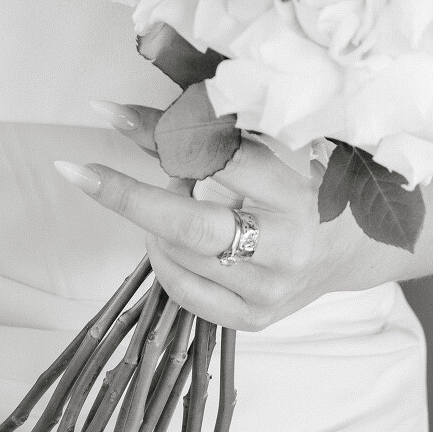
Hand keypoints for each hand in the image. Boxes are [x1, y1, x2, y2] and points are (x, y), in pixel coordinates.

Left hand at [54, 104, 361, 331]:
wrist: (353, 244)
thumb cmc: (307, 180)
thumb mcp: (270, 147)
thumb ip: (204, 134)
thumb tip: (124, 114)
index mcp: (298, 192)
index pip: (218, 159)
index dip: (161, 133)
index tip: (108, 112)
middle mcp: (286, 247)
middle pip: (189, 225)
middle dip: (128, 197)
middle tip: (78, 172)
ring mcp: (270, 290)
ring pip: (180, 258)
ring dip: (154, 224)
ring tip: (168, 203)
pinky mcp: (256, 319)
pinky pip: (185, 293)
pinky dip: (164, 262)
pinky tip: (165, 241)